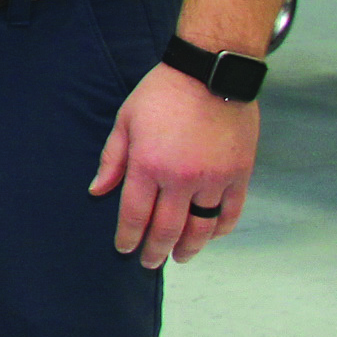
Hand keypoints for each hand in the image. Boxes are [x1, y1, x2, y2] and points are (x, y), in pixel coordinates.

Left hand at [90, 64, 259, 267]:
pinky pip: (230, 212)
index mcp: (148, 165)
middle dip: (156, 250)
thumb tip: (97, 190)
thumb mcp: (126, 120)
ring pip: (201, 227)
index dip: (129, 237)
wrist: (210, 73)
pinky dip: (220, 229)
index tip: (125, 249)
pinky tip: (211, 235)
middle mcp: (181, 179)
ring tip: (180, 257)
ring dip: (189, 247)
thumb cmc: (162, 93)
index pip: (135, 214)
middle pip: (168, 228)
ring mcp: (214, 179)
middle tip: (150, 263)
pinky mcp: (239, 174)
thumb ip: (113, 159)